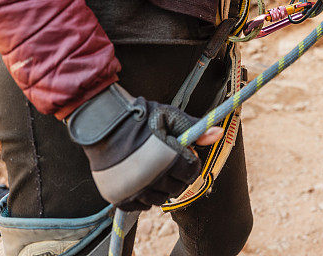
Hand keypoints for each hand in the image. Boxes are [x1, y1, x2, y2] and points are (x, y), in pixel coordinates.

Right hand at [66, 84, 222, 210]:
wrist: (103, 124)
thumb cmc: (140, 117)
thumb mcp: (171, 116)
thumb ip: (195, 129)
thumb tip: (219, 133)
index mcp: (169, 158)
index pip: (192, 172)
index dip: (190, 163)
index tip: (183, 155)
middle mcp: (154, 178)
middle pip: (177, 188)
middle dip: (177, 176)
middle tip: (168, 162)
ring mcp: (136, 190)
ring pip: (160, 200)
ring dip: (161, 188)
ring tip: (154, 170)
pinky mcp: (120, 197)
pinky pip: (140, 206)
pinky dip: (143, 198)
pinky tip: (141, 181)